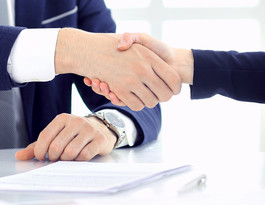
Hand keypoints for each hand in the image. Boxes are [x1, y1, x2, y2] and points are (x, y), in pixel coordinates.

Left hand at [15, 113, 116, 160]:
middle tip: (56, 158)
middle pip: (57, 146)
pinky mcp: (99, 140)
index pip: (45, 137)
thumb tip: (19, 156)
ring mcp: (89, 130)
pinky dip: (78, 160)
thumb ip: (37, 146)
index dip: (40, 151)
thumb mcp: (56, 135)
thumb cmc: (74, 134)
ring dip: (66, 160)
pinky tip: (78, 157)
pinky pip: (84, 156)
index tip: (42, 157)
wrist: (102, 129)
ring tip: (67, 157)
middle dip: (54, 157)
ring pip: (70, 152)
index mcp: (62, 118)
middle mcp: (76, 122)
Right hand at [55, 28, 180, 110]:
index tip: (173, 90)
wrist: (89, 49)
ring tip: (145, 93)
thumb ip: (154, 53)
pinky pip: (136, 105)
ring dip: (148, 101)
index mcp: (150, 56)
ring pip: (151, 102)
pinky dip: (136, 104)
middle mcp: (143, 69)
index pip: (174, 79)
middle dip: (163, 97)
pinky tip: (133, 96)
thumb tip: (163, 70)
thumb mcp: (137, 39)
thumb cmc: (116, 44)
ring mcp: (131, 80)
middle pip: (164, 95)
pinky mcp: (120, 90)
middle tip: (158, 93)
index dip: (176, 88)